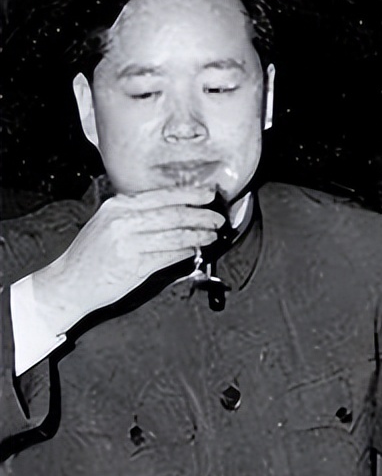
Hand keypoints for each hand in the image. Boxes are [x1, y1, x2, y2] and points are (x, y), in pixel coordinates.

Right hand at [28, 186, 224, 334]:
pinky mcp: (135, 266)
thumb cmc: (91, 254)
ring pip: (175, 236)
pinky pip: (169, 256)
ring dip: (199, 235)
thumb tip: (173, 208)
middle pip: (173, 214)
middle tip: (217, 218)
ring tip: (212, 235)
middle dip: (201, 215)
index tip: (208, 194)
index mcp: (117, 207)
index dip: (190, 194)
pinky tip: (196, 250)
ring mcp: (129, 244)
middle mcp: (123, 222)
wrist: (69, 281)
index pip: (162, 196)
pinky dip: (186, 252)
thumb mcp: (108, 223)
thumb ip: (136, 213)